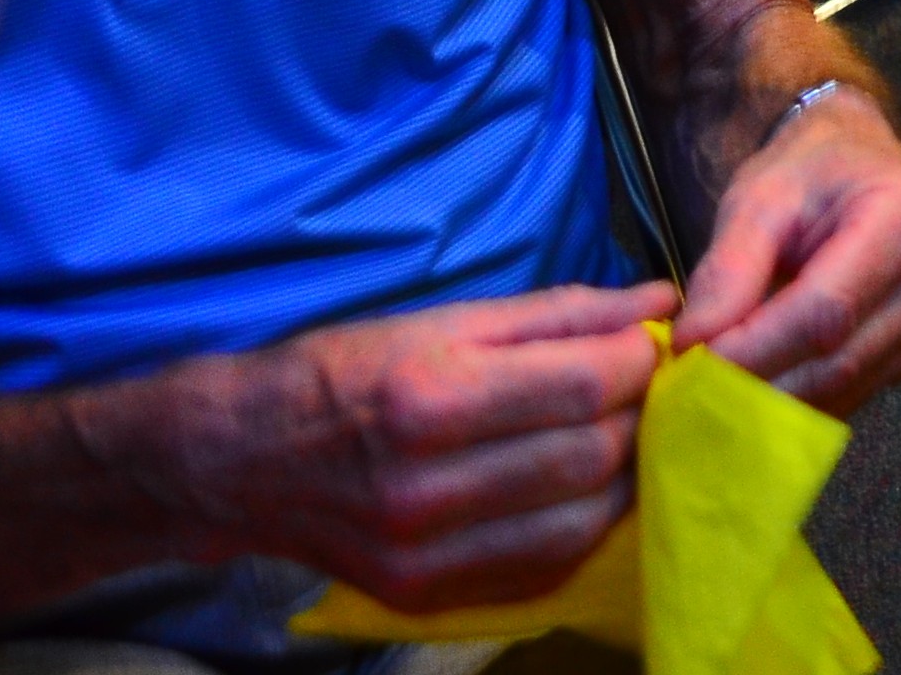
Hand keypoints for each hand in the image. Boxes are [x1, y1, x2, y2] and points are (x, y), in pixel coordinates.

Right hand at [221, 285, 667, 612]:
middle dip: (640, 415)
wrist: (240, 460)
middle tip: (645, 388)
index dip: (641, 360)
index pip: (585, 386)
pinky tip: (582, 487)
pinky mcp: (428, 597)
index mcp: (429, 398)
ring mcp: (426, 556)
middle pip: (591, 457)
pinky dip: (584, 525)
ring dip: (624, 474)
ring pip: (583, 522)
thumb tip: (660, 303)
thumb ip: (561, 314)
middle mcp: (426, 488)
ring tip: (620, 434)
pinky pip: (546, 568)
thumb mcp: (444, 320)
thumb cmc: (345, 372)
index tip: (651, 341)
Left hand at [677, 88, 900, 413]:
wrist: (860, 161)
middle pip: (837, 360)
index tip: (690, 363)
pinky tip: (758, 386)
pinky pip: (853, 393)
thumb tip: (694, 346)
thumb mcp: (758, 197)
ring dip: (771, 402)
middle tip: (688, 391)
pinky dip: (798, 400)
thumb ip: (727, 269)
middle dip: (755, 383)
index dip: (753, 347)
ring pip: (843, 388)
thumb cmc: (810, 169)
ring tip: (713, 392)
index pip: (825, 310)